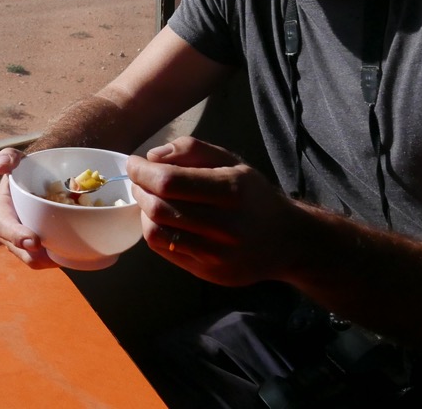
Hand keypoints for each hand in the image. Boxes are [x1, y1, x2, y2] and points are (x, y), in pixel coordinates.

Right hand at [0, 147, 56, 267]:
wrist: (42, 178)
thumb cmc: (29, 168)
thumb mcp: (18, 157)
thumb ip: (9, 156)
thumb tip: (0, 167)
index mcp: (0, 210)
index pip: (5, 227)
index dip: (18, 236)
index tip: (35, 240)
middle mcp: (7, 229)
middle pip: (19, 250)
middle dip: (35, 256)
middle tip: (55, 255)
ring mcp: (22, 241)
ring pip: (33, 259)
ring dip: (48, 260)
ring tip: (66, 254)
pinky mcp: (37, 248)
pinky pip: (45, 259)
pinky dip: (57, 259)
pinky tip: (70, 252)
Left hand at [127, 136, 301, 285]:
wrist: (286, 240)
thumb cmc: (252, 194)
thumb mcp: (230, 161)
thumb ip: (192, 150)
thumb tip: (153, 157)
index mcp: (232, 189)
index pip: (169, 181)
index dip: (142, 171)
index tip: (135, 163)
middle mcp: (225, 224)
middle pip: (159, 207)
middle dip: (140, 189)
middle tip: (140, 180)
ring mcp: (217, 253)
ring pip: (157, 231)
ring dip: (143, 211)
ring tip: (149, 199)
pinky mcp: (208, 272)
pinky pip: (164, 249)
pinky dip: (153, 230)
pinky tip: (160, 219)